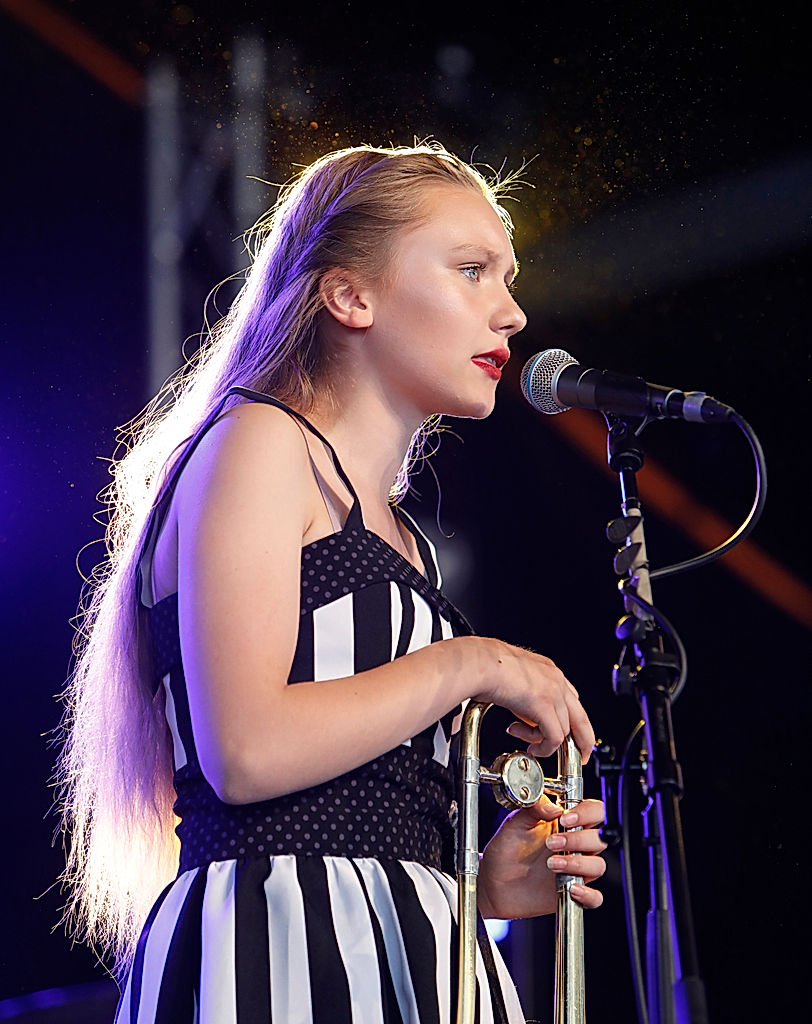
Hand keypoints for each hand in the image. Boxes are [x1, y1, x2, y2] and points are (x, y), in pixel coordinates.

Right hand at [470, 638, 594, 763]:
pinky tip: (530, 748)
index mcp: (548, 671)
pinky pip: (554, 738)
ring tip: (527, 744)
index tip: (562, 733)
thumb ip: (522, 696)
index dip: (567, 720)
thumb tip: (520, 716)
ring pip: (564, 731)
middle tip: (580, 756)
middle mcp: (556, 680)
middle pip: (581, 718)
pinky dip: (544, 748)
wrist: (479, 661)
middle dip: (583, 741)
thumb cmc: (484, 666)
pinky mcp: (544, 706)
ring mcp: (553, 692)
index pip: (570, 699)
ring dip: (544, 743)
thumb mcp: (512, 680)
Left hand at [477, 797, 606, 919]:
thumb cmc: (506, 849)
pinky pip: (594, 898)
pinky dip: (588, 894)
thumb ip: (534, 808)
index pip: (594, 812)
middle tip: (552, 843)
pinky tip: (571, 888)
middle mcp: (574, 846)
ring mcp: (575, 869)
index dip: (587, 813)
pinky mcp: (572, 892)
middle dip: (578, 839)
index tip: (566, 819)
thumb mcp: (515, 822)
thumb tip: (553, 806)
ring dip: (578, 864)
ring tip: (552, 863)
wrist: (493, 880)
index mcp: (565, 824)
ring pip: (598, 865)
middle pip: (599, 838)